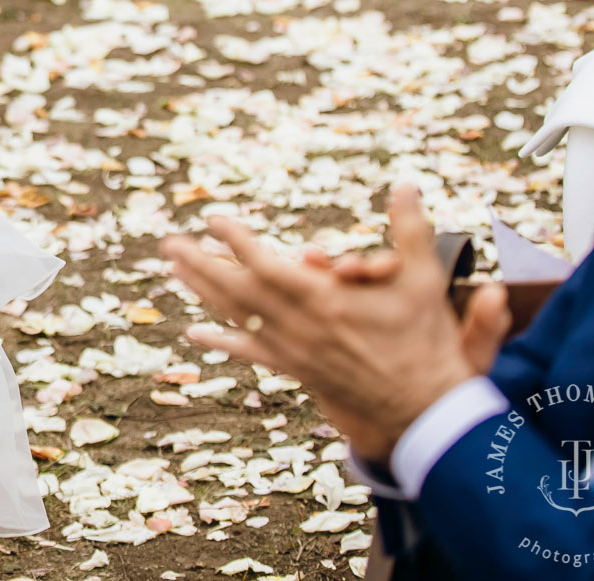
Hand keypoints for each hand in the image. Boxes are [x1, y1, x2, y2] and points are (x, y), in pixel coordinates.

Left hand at [162, 185, 496, 463]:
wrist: (425, 410)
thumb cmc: (425, 341)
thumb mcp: (425, 280)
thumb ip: (411, 230)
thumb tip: (407, 183)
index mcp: (324, 301)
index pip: (266, 265)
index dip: (236, 241)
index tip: (211, 219)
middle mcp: (299, 327)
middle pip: (238, 290)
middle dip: (202, 264)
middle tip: (168, 243)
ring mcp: (294, 351)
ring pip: (239, 317)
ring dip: (204, 292)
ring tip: (174, 269)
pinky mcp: (297, 369)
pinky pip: (252, 353)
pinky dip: (222, 341)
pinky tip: (194, 333)